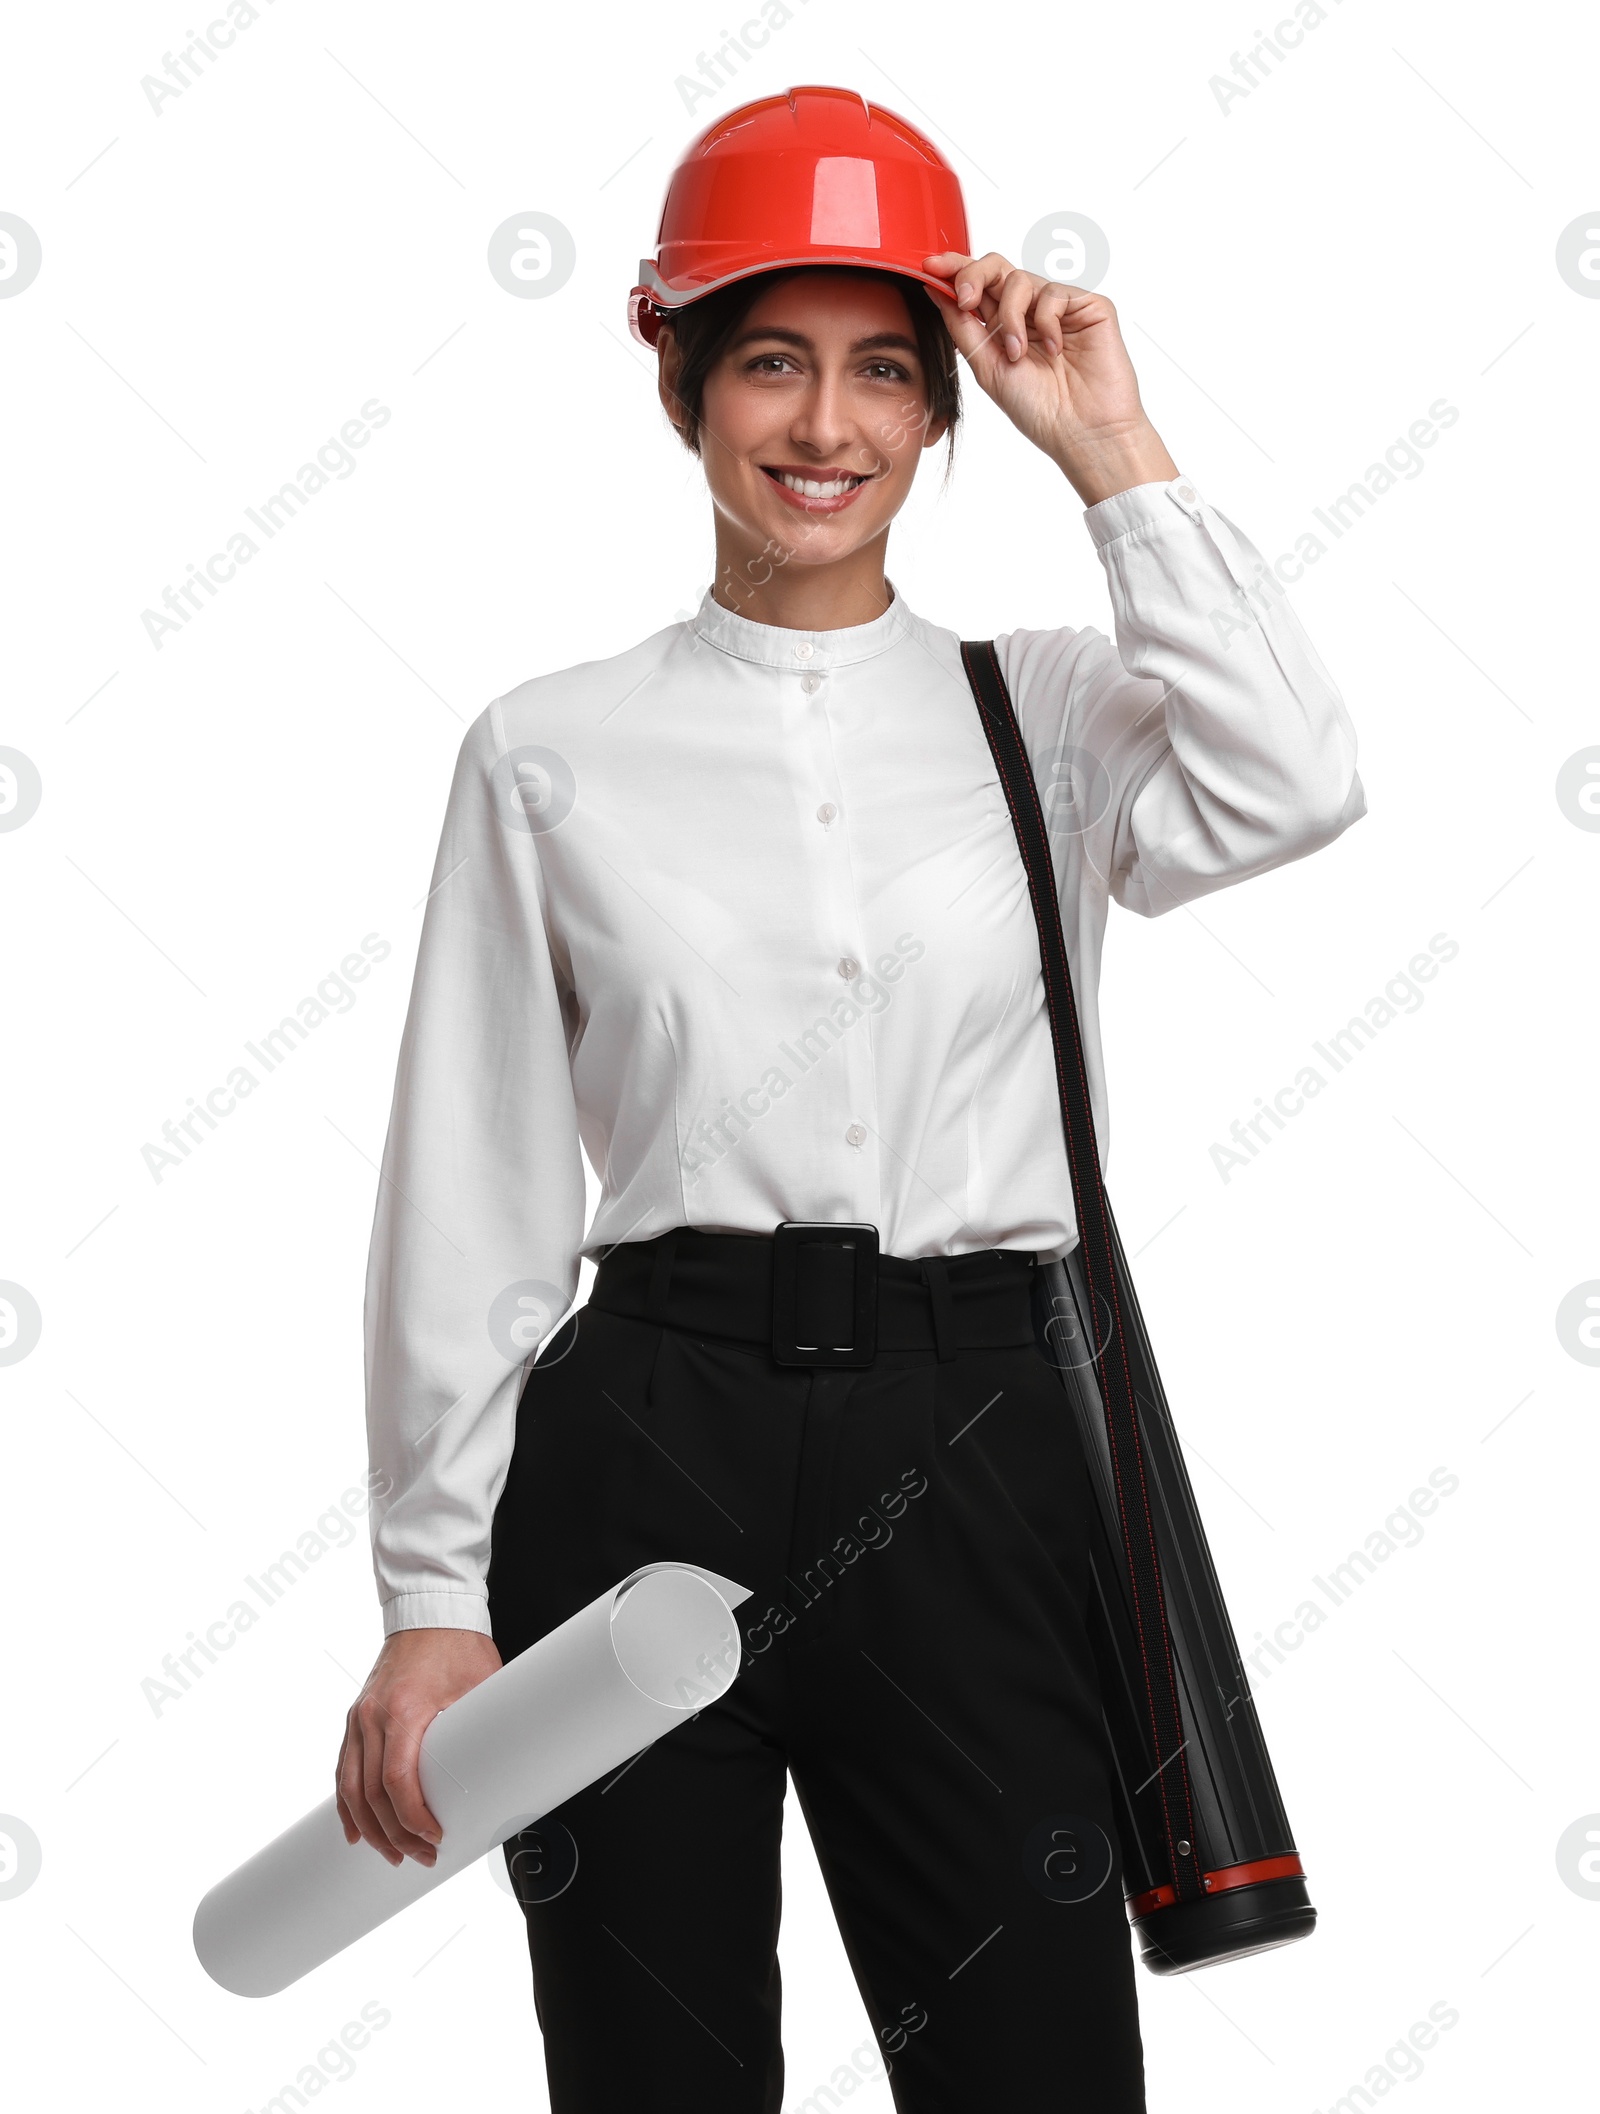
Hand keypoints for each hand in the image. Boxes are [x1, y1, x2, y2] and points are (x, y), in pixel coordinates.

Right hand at [335, 1626, 502, 1865]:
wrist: (430, 1610)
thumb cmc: (459, 1645)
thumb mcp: (481, 1685)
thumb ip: (486, 1727)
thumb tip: (516, 1769)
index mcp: (404, 1709)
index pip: (398, 1780)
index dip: (413, 1818)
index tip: (434, 1838)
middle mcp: (373, 1716)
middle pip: (372, 1794)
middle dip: (395, 1834)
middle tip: (420, 1858)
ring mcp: (359, 1717)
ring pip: (351, 1788)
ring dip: (370, 1828)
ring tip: (392, 1854)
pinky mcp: (356, 1717)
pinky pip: (344, 1769)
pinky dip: (347, 1804)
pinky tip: (355, 1830)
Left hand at [922, 250, 1178, 505]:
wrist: (1083, 432)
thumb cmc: (1040, 410)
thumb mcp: (987, 368)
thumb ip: (963, 328)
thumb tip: (935, 290)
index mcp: (1003, 328)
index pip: (977, 286)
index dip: (955, 270)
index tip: (931, 267)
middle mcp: (1029, 313)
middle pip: (996, 268)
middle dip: (974, 276)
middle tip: (966, 299)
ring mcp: (1059, 308)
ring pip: (1020, 280)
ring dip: (1011, 317)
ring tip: (1019, 354)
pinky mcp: (1088, 306)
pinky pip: (1053, 293)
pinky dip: (1047, 322)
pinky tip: (1055, 350)